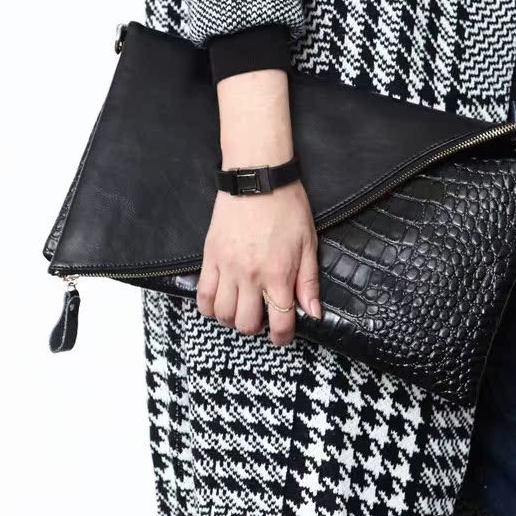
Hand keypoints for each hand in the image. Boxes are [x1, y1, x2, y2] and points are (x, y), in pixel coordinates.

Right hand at [195, 67, 321, 345]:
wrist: (257, 179)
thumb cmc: (286, 207)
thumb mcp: (308, 244)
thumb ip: (308, 282)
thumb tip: (313, 312)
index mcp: (279, 273)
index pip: (280, 322)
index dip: (282, 337)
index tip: (283, 334)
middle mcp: (251, 275)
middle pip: (246, 323)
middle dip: (256, 328)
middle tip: (263, 317)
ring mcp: (227, 267)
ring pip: (223, 314)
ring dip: (233, 318)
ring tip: (242, 308)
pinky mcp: (210, 257)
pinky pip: (202, 295)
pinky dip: (210, 306)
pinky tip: (220, 302)